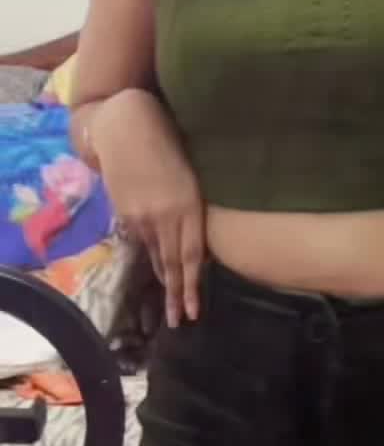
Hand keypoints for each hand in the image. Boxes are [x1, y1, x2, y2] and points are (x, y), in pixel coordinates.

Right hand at [90, 90, 204, 328]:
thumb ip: (192, 200)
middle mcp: (165, 214)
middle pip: (174, 262)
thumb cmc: (166, 134)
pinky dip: (152, 257)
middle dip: (179, 294)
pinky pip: (143, 241)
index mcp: (187, 201)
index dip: (194, 283)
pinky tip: (158, 271)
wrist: (123, 123)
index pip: (193, 253)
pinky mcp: (125, 212)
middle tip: (181, 322)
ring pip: (157, 255)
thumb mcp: (188, 168)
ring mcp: (141, 216)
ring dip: (165, 281)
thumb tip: (198, 227)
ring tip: (171, 308)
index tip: (195, 310)